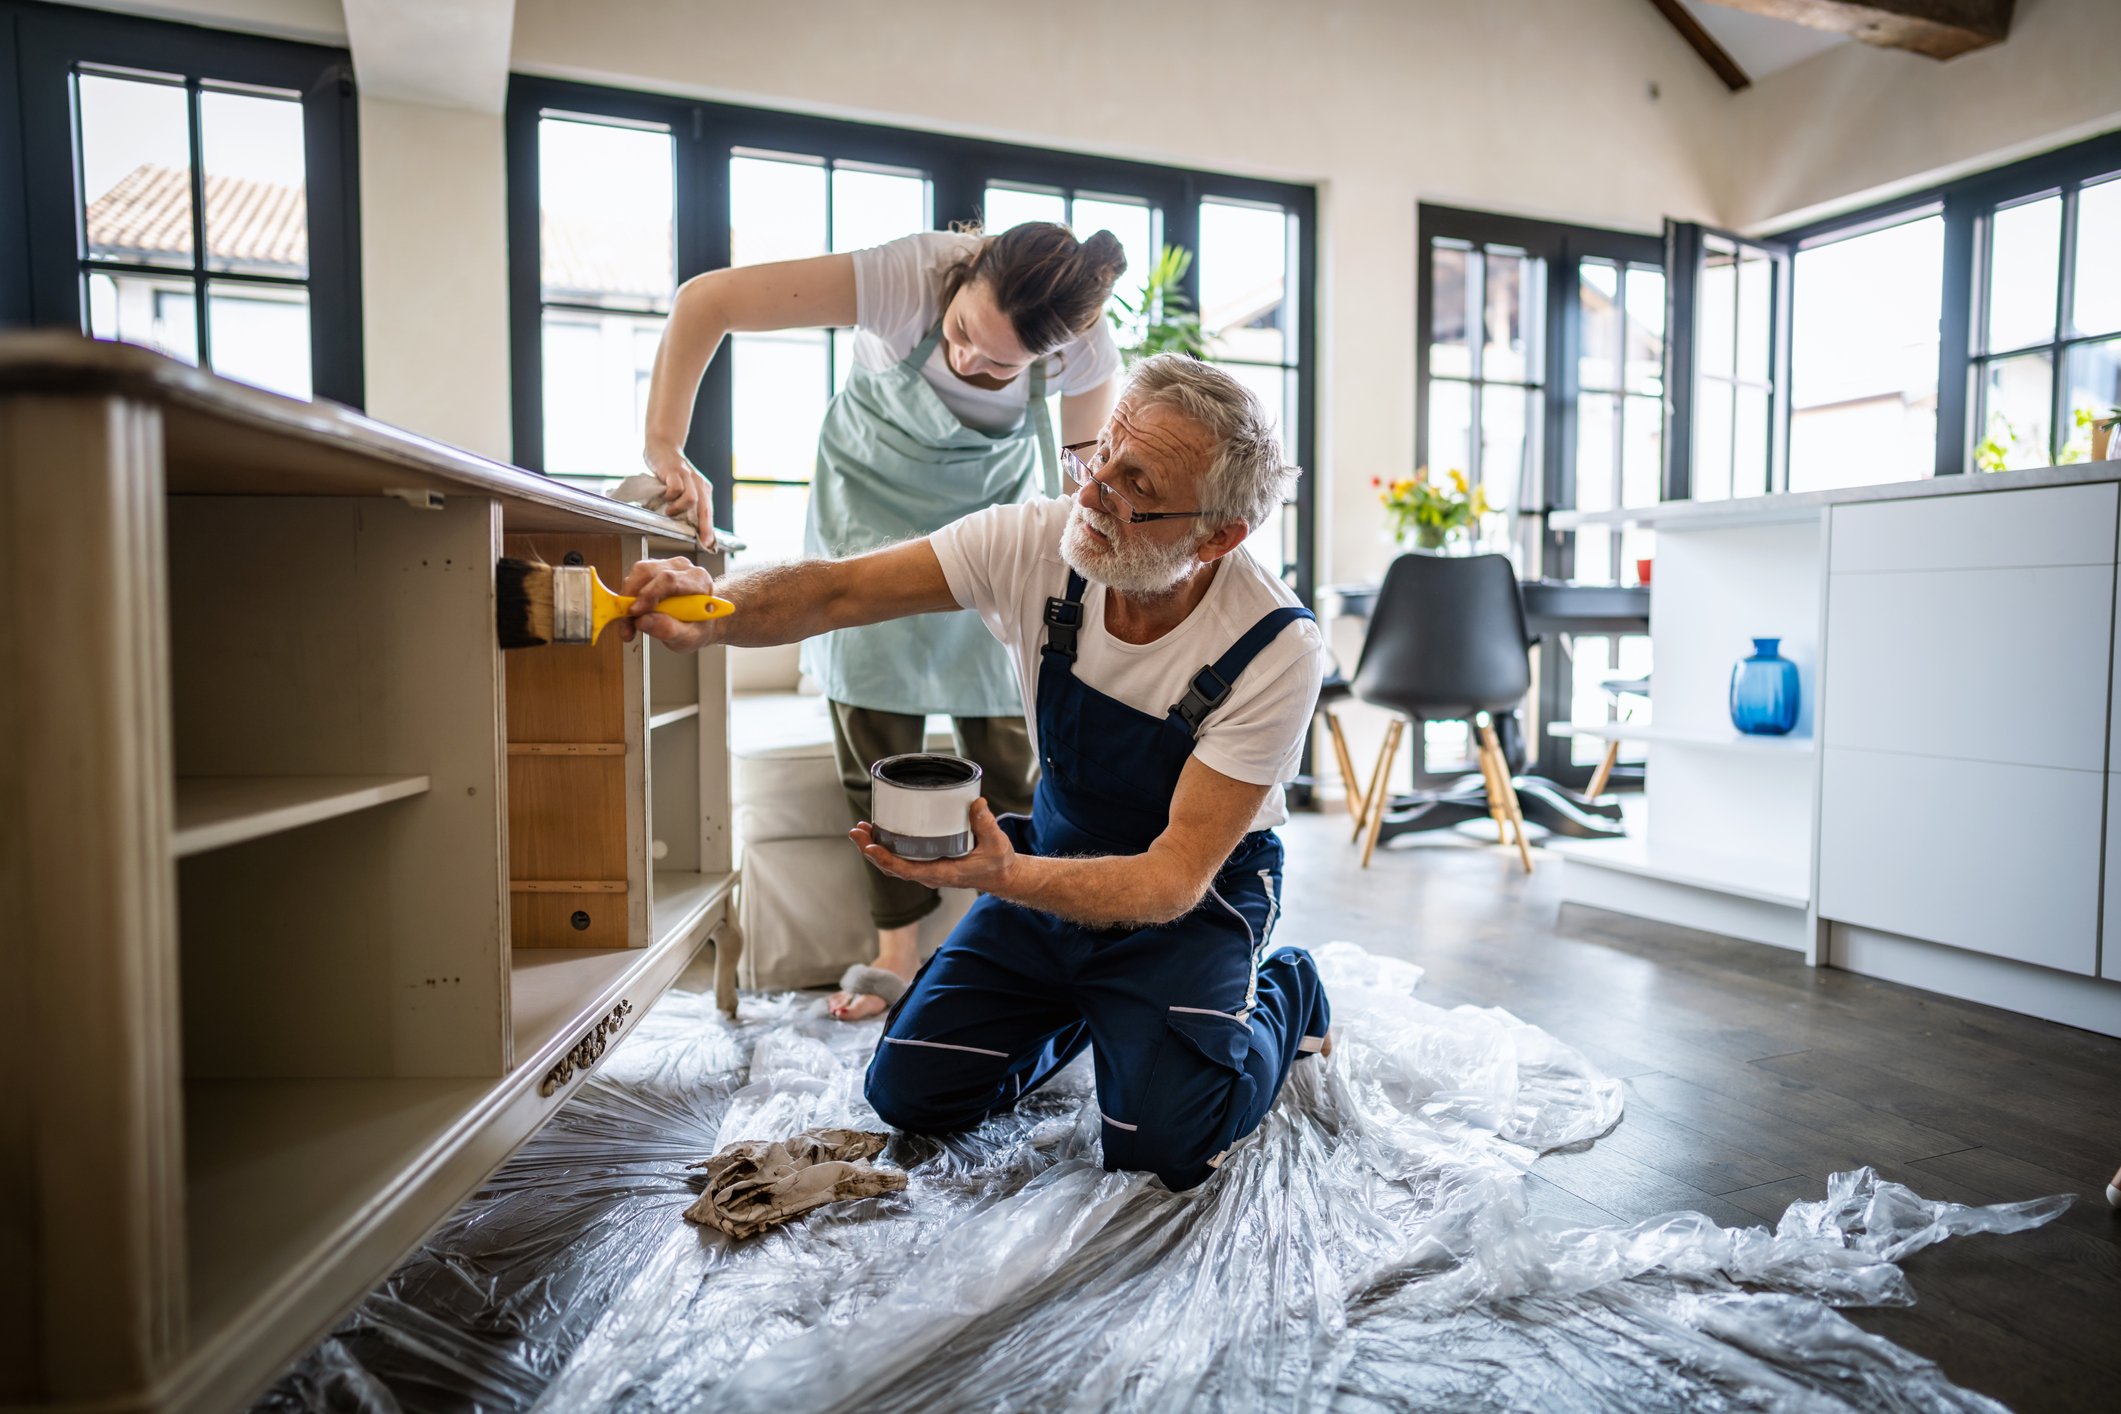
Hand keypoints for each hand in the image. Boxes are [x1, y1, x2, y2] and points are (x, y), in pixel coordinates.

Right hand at [614, 555, 723, 649]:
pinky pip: (634, 579)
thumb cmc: (699, 626)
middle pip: (648, 572)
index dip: (648, 594)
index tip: (635, 612)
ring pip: (638, 574)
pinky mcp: (654, 570)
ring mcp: (667, 566)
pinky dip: (627, 598)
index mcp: (698, 581)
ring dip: (626, 599)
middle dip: (630, 598)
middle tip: (626, 624)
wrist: (701, 621)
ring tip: (629, 624)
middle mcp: (682, 568)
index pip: (669, 580)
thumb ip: (669, 630)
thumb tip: (643, 622)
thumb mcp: (690, 637)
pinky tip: (633, 616)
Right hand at [643, 443, 713, 537]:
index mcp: (704, 489)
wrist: (663, 445)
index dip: (709, 529)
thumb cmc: (672, 470)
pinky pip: (676, 488)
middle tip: (700, 539)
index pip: (709, 513)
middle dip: (704, 527)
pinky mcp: (675, 471)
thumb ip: (686, 502)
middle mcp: (699, 483)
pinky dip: (670, 497)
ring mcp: (687, 476)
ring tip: (670, 511)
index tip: (708, 544)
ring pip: (692, 499)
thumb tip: (687, 525)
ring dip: (680, 509)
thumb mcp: (684, 486)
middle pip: (705, 509)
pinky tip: (664, 497)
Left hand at [851, 798, 1016, 894]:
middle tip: (856, 831)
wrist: (1001, 876)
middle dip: (871, 850)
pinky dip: (886, 847)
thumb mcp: (996, 843)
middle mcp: (929, 874)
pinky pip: (901, 859)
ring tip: (860, 829)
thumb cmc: (997, 862)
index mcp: (942, 873)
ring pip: (893, 864)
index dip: (885, 859)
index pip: (906, 870)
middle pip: (891, 867)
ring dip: (874, 848)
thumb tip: (977, 803)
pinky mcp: (927, 863)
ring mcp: (927, 870)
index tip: (869, 847)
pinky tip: (877, 832)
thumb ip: (986, 824)